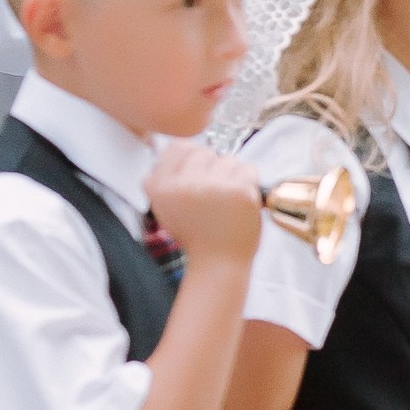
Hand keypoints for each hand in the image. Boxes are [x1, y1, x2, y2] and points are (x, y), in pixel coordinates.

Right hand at [146, 142, 262, 265]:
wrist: (218, 262)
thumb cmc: (196, 235)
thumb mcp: (164, 208)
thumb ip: (161, 179)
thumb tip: (170, 148)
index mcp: (160, 187)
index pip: (178, 147)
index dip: (192, 156)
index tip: (200, 171)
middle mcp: (183, 185)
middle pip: (204, 151)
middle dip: (213, 167)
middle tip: (215, 192)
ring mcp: (212, 187)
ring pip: (227, 159)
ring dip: (232, 174)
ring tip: (227, 199)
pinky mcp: (239, 191)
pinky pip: (248, 169)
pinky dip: (249, 181)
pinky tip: (241, 200)